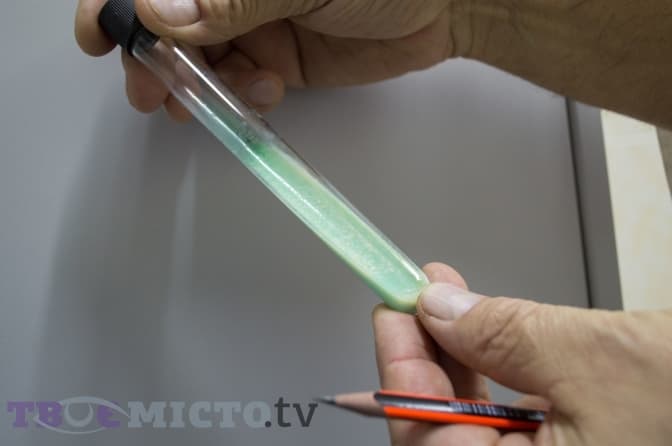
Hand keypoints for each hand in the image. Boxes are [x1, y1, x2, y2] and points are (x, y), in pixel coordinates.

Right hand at [75, 0, 459, 120]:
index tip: (101, 37)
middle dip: (153, 59)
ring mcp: (253, 24)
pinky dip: (238, 96)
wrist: (443, 6)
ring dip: (195, 86)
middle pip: (166, 25)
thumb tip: (163, 15)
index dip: (117, 4)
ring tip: (203, 103)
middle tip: (153, 89)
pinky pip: (238, 84)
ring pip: (198, 60)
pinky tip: (262, 90)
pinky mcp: (277, 61)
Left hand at [373, 262, 671, 444]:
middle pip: (446, 431)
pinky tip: (478, 324)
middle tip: (409, 298)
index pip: (430, 443)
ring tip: (440, 296)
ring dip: (455, 353)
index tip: (391, 312)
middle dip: (425, 356)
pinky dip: (492, 364)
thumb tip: (438, 309)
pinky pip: (510, 415)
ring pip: (476, 419)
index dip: (401, 374)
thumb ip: (506, 335)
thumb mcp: (598, 360)